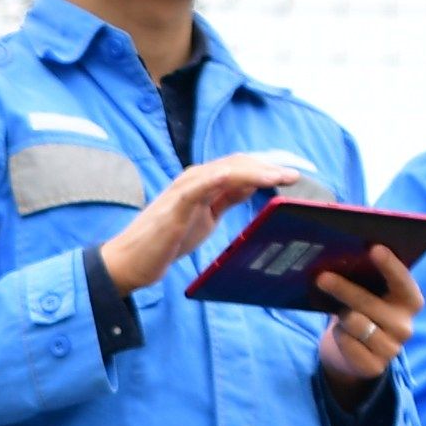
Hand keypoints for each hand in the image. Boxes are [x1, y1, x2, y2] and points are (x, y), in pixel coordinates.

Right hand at [95, 151, 312, 294]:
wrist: (131, 261)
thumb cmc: (165, 241)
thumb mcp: (204, 218)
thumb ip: (224, 199)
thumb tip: (249, 186)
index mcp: (203, 183)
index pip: (241, 167)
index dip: (267, 167)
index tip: (292, 174)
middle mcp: (195, 179)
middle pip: (238, 163)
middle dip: (269, 166)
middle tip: (295, 174)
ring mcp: (184, 189)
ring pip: (225, 170)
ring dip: (256, 170)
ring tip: (280, 176)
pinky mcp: (176, 204)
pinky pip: (202, 185)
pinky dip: (223, 178)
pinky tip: (242, 177)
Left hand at [312, 248, 424, 386]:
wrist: (354, 353)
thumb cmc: (362, 313)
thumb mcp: (369, 295)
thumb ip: (366, 281)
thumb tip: (340, 261)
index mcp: (410, 302)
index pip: (403, 281)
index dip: (389, 265)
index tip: (374, 248)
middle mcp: (405, 326)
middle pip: (368, 303)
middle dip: (344, 289)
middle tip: (322, 278)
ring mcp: (392, 349)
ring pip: (354, 323)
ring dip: (341, 316)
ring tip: (340, 314)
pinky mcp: (374, 367)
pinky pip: (347, 342)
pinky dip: (339, 336)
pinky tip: (342, 335)